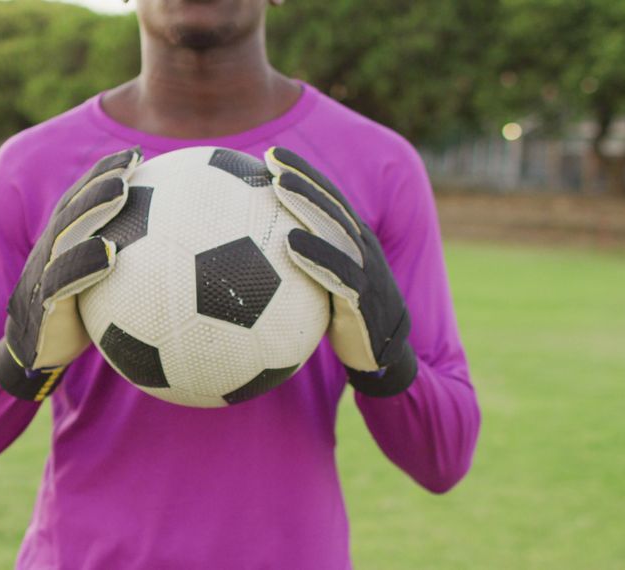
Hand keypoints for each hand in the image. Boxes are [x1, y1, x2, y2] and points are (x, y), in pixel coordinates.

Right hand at [0, 147, 142, 400]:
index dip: (104, 174)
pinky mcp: (40, 305)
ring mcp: (42, 276)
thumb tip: (184, 259)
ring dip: (93, 208)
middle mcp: (49, 254)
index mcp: (62, 246)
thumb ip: (131, 270)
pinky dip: (84, 263)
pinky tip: (111, 254)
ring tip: (122, 190)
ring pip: (66, 233)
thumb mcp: (103, 293)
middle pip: (74, 208)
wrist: (32, 361)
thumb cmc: (77, 324)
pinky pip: (61, 279)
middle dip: (100, 179)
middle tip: (132, 162)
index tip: (136, 155)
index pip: (82, 201)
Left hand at [264, 147, 416, 396]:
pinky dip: (317, 255)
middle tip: (273, 159)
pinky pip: (340, 273)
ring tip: (280, 187)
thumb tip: (243, 258)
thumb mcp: (321, 288)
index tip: (273, 155)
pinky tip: (290, 243)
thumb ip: (295, 267)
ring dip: (308, 205)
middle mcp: (362, 249)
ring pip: (336, 229)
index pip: (328, 200)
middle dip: (304, 178)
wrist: (381, 359)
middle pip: (332, 205)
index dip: (304, 174)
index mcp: (352, 242)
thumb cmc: (343, 320)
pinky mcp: (365, 299)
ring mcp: (367, 271)